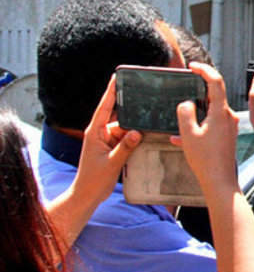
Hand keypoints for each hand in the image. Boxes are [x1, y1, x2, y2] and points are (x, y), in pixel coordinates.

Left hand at [73, 75, 141, 203]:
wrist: (87, 195)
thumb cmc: (93, 180)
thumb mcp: (112, 163)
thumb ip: (125, 147)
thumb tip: (137, 132)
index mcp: (95, 132)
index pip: (104, 107)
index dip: (111, 91)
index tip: (116, 77)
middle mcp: (100, 133)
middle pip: (120, 118)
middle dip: (132, 115)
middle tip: (146, 105)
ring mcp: (106, 140)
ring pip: (126, 129)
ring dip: (135, 131)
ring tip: (148, 129)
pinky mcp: (112, 148)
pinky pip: (127, 139)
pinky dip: (135, 139)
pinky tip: (146, 139)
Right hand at [171, 62, 238, 188]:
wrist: (220, 182)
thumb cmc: (205, 160)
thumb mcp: (188, 134)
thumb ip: (184, 113)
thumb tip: (186, 103)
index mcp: (220, 112)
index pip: (216, 81)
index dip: (204, 70)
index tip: (193, 66)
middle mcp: (228, 117)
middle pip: (214, 95)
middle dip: (198, 90)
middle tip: (185, 87)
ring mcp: (229, 127)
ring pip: (211, 110)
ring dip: (196, 112)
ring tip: (179, 121)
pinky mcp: (227, 136)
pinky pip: (212, 124)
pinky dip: (199, 125)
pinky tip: (182, 138)